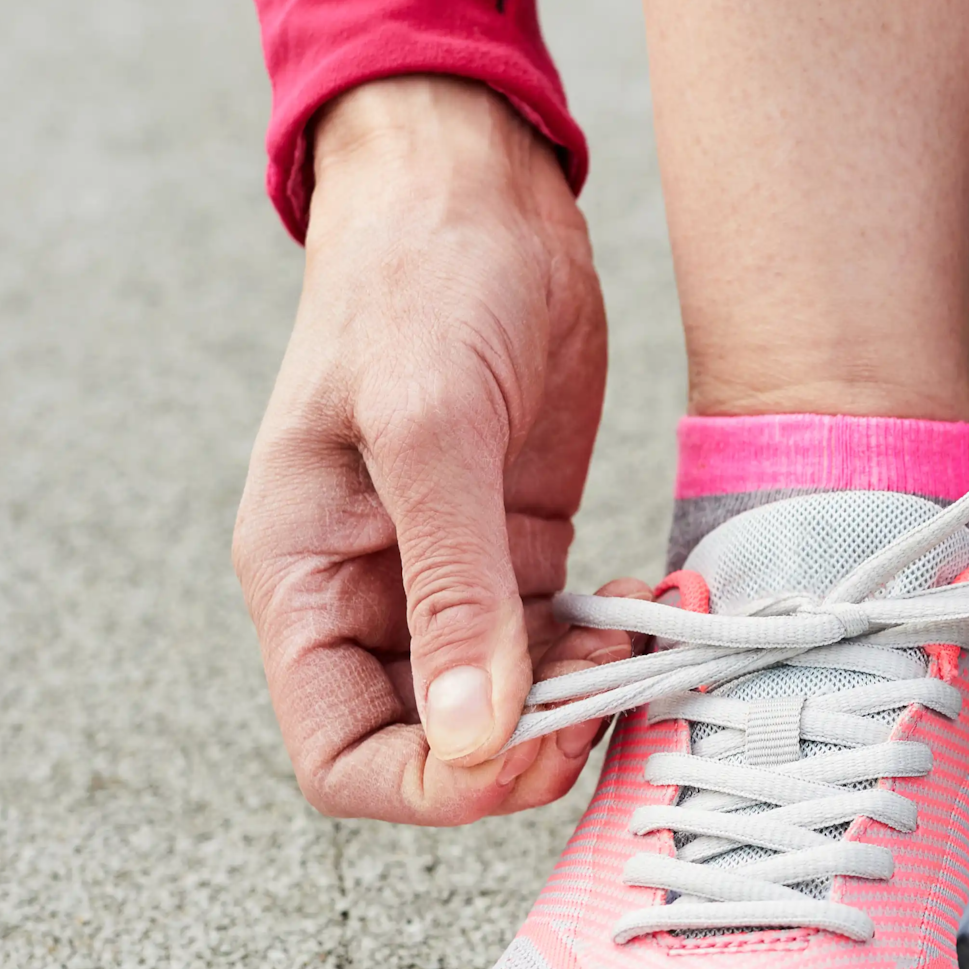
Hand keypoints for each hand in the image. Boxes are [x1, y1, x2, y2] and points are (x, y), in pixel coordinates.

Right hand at [233, 76, 636, 820]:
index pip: (342, 754)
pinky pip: (564, 641)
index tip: (529, 748)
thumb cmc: (418, 280)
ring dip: (586, 697)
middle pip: (434, 746)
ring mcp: (448, 574)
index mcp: (305, 577)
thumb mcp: (431, 425)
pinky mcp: (518, 543)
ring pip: (513, 704)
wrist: (474, 183)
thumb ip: (451, 583)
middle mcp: (370, 593)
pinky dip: (615, 643)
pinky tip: (663, 603)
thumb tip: (470, 734)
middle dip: (527, 749)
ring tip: (651, 638)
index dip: (432, 784)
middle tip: (613, 695)